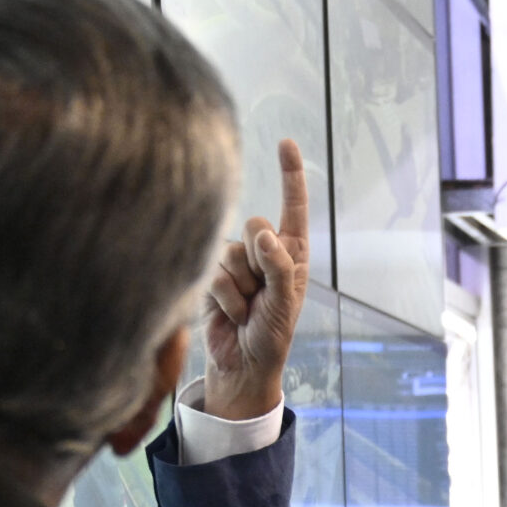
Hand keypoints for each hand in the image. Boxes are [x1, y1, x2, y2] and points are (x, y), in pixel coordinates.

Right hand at [201, 138, 310, 420]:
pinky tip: (233, 314)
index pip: (292, 207)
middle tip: (263, 294)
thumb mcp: (285, 303)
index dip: (289, 175)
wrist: (243, 364)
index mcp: (292, 253)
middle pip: (254, 226)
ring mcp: (238, 263)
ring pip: (231, 252)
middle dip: (258, 260)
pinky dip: (227, 298)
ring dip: (241, 287)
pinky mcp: (214, 276)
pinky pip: (216, 274)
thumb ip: (278, 266)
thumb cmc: (272, 335)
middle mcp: (265, 252)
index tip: (286, 142)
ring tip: (248, 310)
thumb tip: (263, 232)